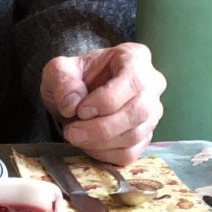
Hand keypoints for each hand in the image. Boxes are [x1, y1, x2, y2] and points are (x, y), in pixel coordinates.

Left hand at [40, 42, 165, 165]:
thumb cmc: (74, 78)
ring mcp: (152, 112)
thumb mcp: (59, 70)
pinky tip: (88, 145)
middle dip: (102, 128)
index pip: (134, 81)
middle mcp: (152, 84)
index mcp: (135, 57)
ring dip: (101, 143)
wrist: (76, 96)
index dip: (106, 100)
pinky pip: (131, 152)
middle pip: (139, 112)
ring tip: (75, 136)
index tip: (80, 110)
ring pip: (135, 135)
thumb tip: (72, 105)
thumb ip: (63, 80)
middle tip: (72, 132)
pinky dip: (106, 154)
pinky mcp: (145, 136)